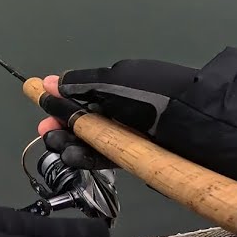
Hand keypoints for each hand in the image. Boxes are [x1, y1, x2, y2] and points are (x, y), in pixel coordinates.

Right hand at [35, 61, 196, 171]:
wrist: (194, 124)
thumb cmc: (153, 95)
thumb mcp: (113, 80)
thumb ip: (79, 84)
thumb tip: (50, 81)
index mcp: (118, 85)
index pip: (81, 95)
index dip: (60, 103)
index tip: (43, 110)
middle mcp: (122, 108)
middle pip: (84, 119)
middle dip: (62, 124)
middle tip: (46, 132)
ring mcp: (128, 133)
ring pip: (91, 139)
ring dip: (70, 142)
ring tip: (56, 144)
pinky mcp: (134, 156)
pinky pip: (105, 155)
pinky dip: (87, 156)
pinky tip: (71, 156)